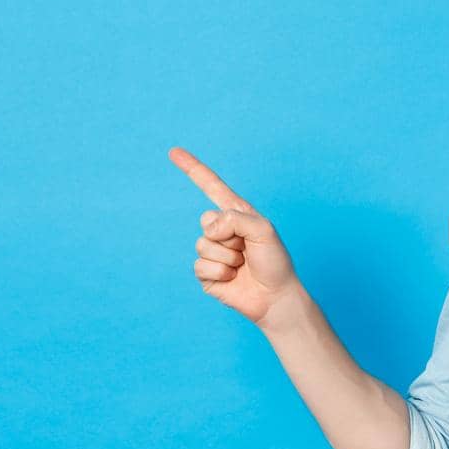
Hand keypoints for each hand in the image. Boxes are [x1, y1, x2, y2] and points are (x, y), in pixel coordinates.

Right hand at [168, 146, 300, 327]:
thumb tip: (209, 228)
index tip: (173, 151)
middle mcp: (223, 230)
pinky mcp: (206, 274)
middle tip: (247, 250)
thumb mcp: (263, 230)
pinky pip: (200, 266)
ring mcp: (213, 252)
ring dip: (227, 257)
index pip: (212, 186)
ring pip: (203, 245)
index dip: (193, 169)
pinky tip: (234, 278)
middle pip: (206, 220)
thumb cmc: (275, 262)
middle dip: (229, 236)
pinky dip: (221, 273)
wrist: (275, 297)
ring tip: (243, 265)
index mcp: (237, 214)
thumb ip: (235, 218)